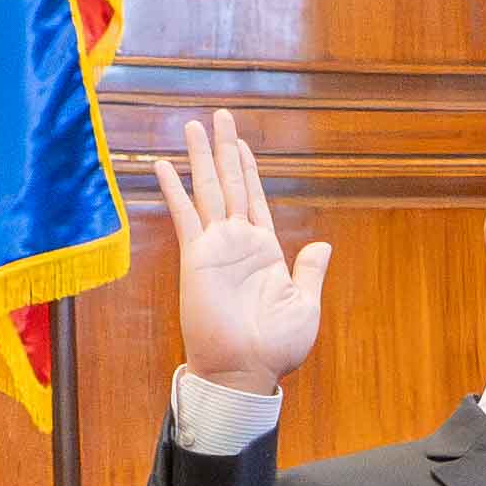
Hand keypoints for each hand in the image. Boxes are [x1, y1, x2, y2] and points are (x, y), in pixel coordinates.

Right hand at [157, 114, 332, 398]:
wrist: (246, 371)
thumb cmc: (276, 347)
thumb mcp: (305, 304)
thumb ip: (310, 271)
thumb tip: (322, 245)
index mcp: (265, 250)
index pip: (255, 199)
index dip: (248, 169)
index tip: (242, 142)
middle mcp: (238, 242)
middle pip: (230, 184)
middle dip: (224, 149)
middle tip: (219, 115)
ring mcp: (215, 247)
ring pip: (207, 190)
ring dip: (201, 157)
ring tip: (194, 125)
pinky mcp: (197, 257)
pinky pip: (184, 216)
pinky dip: (173, 189)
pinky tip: (164, 165)